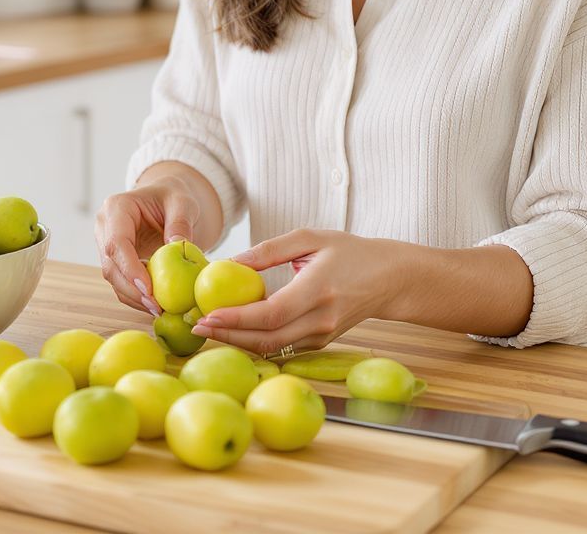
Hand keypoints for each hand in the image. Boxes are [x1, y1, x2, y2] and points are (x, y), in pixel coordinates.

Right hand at [95, 182, 200, 317]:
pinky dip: (137, 296)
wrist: (165, 199)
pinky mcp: (115, 261)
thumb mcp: (183, 203)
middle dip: (132, 289)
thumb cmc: (173, 197)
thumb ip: (180, 222)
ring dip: (134, 297)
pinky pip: (122, 283)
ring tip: (159, 309)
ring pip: (113, 278)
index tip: (147, 289)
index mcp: (116, 208)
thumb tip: (179, 246)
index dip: (129, 268)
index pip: (116, 242)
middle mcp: (105, 228)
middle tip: (156, 306)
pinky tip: (156, 305)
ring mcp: (106, 246)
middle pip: (110, 265)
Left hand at [189, 228, 410, 356]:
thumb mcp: (310, 238)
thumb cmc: (350, 252)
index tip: (206, 315)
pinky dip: (255, 342)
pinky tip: (234, 331)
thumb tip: (230, 262)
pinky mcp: (320, 343)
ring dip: (237, 342)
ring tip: (208, 329)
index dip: (236, 319)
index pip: (270, 314)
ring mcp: (322, 336)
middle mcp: (321, 320)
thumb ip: (269, 250)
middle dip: (228, 336)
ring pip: (272, 349)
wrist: (390, 279)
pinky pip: (281, 347)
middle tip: (196, 326)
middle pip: (266, 339)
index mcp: (318, 290)